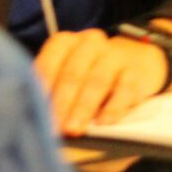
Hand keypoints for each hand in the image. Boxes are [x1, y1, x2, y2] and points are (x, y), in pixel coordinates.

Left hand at [35, 29, 167, 136]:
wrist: (135, 61)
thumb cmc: (90, 73)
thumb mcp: (68, 73)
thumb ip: (53, 89)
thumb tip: (38, 117)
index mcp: (64, 43)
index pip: (49, 63)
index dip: (41, 89)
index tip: (34, 110)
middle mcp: (89, 44)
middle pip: (73, 74)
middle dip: (62, 103)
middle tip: (54, 127)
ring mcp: (114, 55)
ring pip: (97, 81)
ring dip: (83, 108)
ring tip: (74, 129)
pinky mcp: (136, 71)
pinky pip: (125, 89)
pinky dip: (114, 107)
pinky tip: (104, 122)